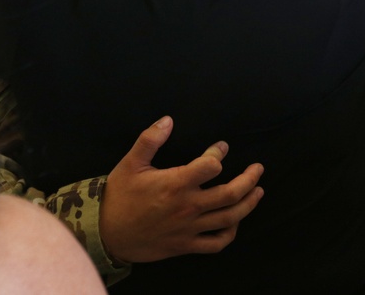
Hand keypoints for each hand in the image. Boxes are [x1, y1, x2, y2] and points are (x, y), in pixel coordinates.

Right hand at [99, 116, 263, 262]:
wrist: (106, 234)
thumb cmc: (119, 197)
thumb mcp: (130, 164)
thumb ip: (150, 140)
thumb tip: (168, 120)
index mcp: (175, 184)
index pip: (211, 166)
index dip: (219, 153)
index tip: (221, 147)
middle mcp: (187, 207)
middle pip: (230, 193)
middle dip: (249, 179)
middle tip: (258, 169)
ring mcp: (189, 228)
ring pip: (230, 218)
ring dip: (248, 204)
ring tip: (258, 192)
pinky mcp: (186, 245)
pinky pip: (216, 243)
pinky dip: (231, 233)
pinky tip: (235, 221)